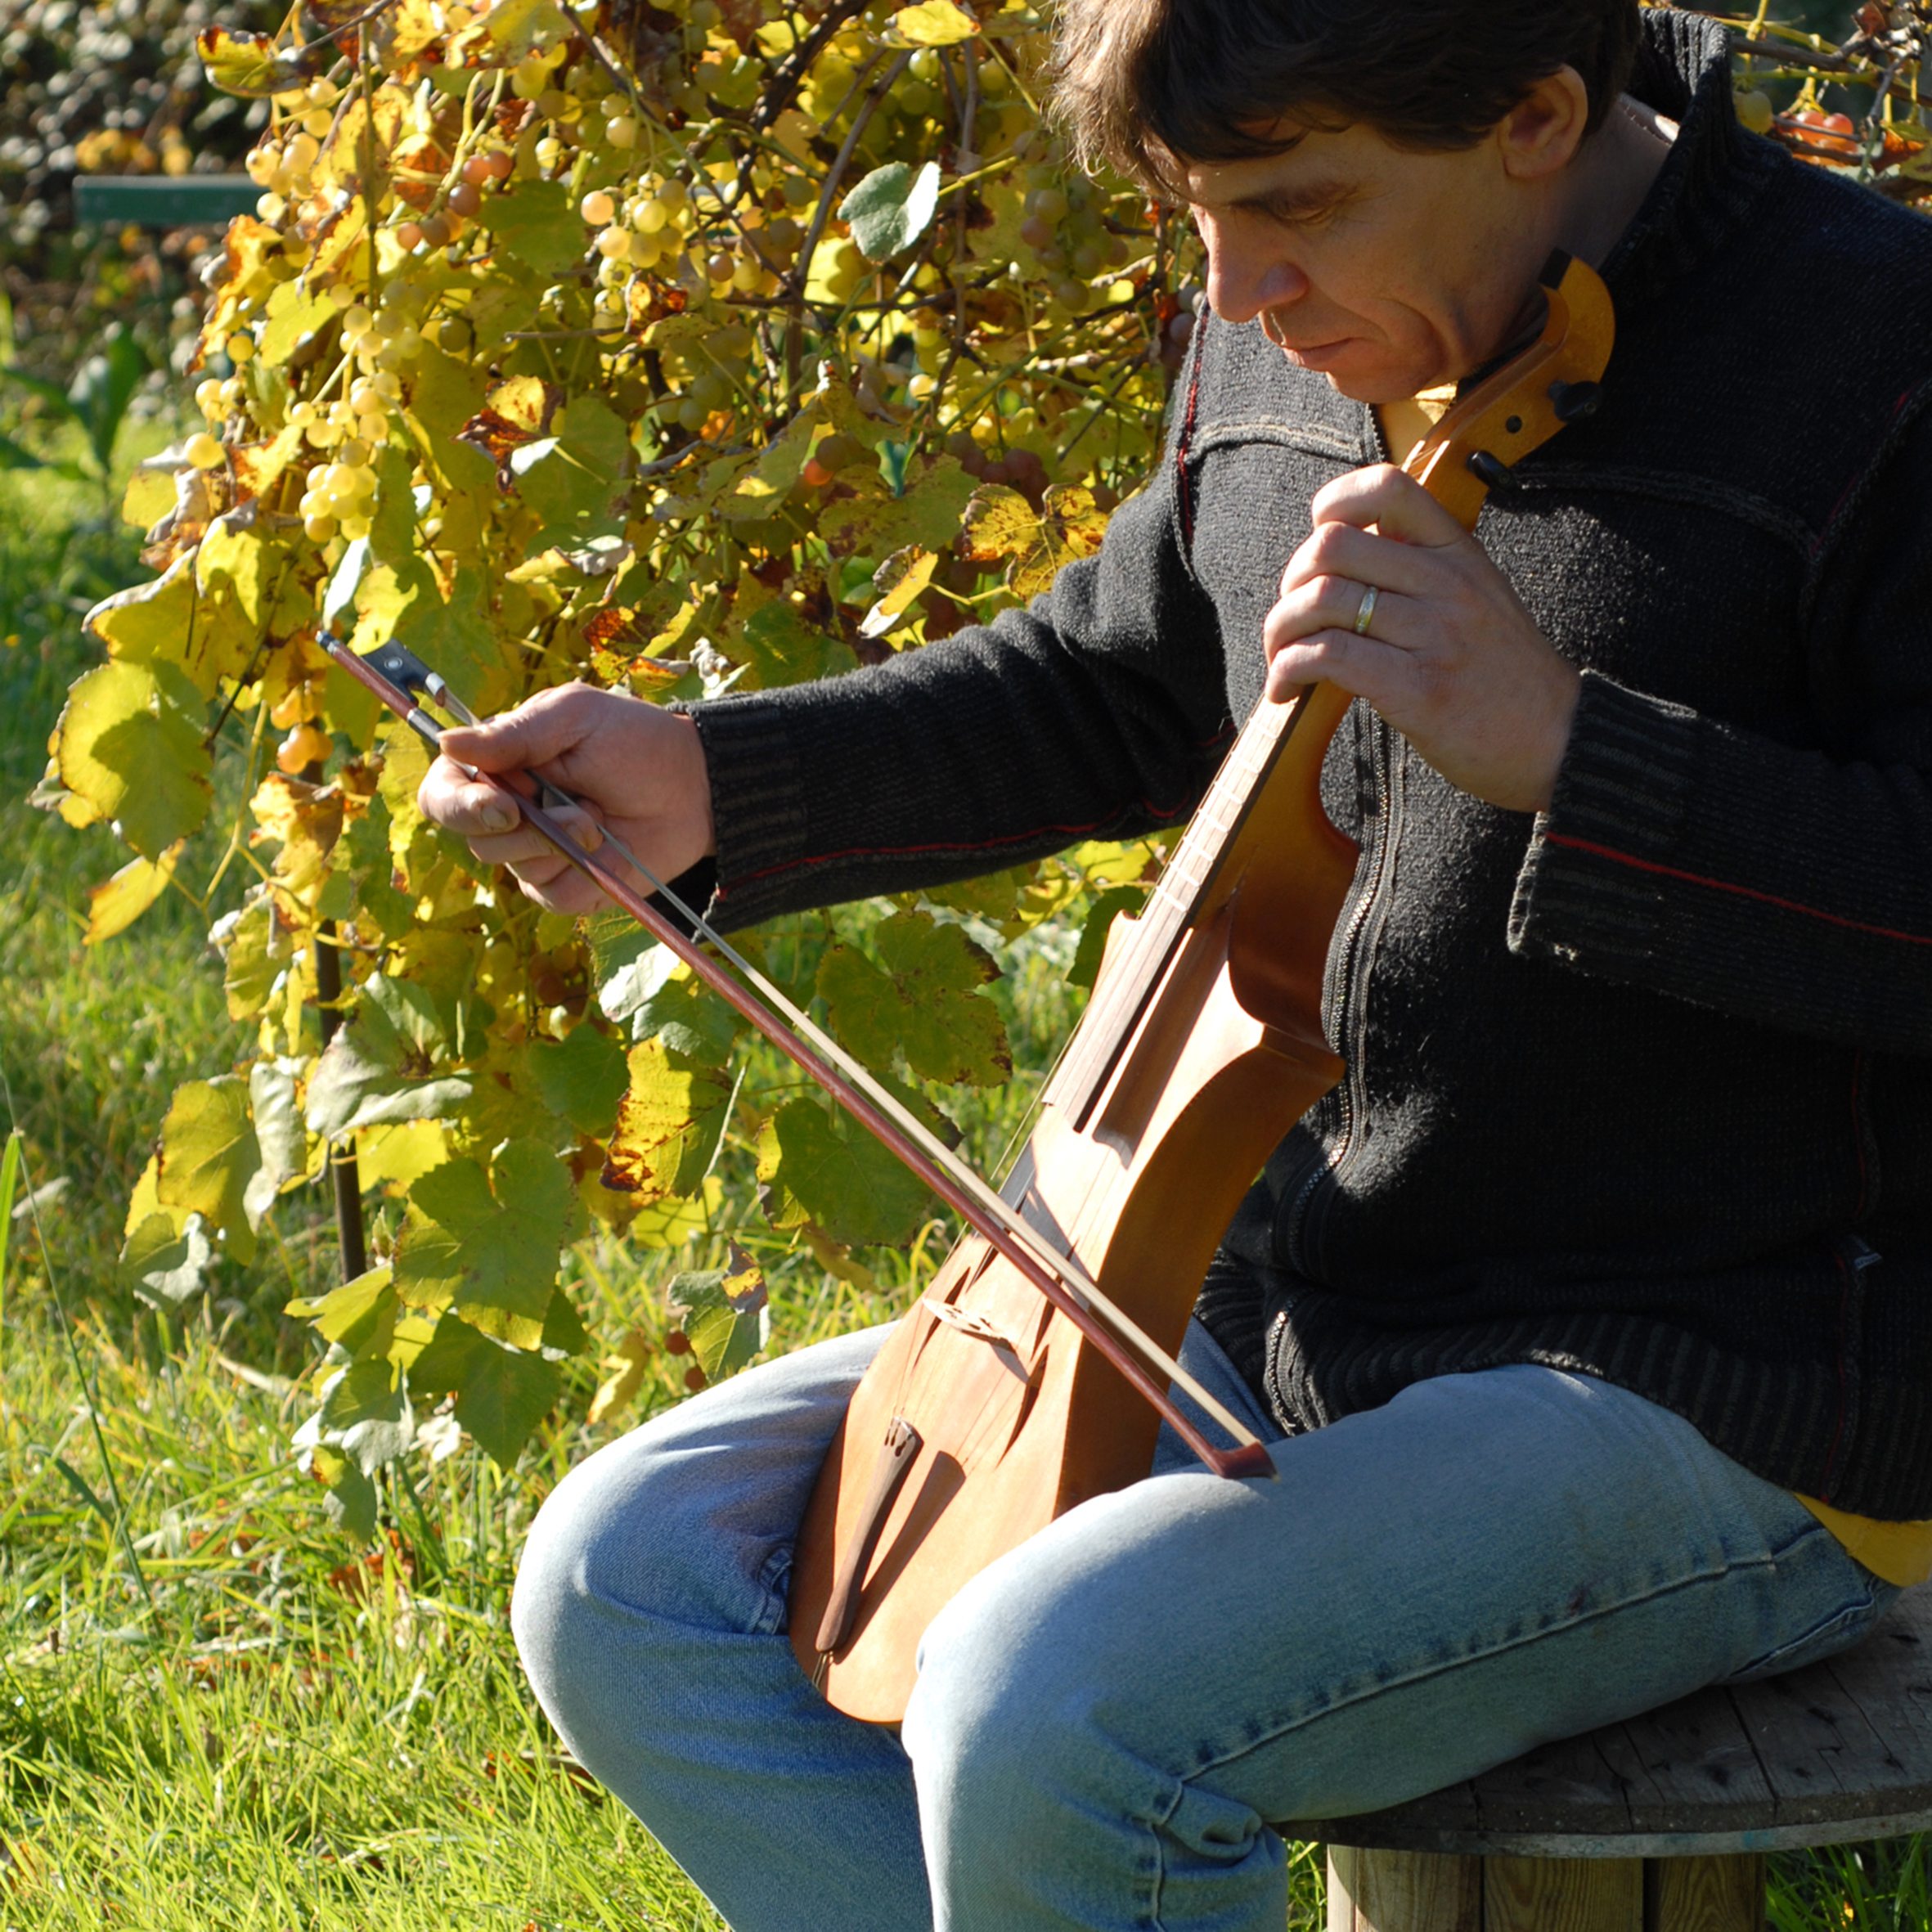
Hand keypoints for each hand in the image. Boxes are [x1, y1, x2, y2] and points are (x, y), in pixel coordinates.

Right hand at [417, 683, 715, 914]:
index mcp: (496, 764)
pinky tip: (608, 847)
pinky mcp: (565, 887)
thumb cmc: (633, 740)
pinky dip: (583, 873)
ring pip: (514, 868)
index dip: (459, 805)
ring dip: (562, 844)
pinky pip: (551, 896)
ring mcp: (534, 853)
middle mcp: (505, 812)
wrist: (693, 787)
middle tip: (578, 806)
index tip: (503, 805)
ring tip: (599, 817)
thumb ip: (514, 734)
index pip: (441, 795)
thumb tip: (446, 742)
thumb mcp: (575, 717)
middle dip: (526, 827)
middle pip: (475, 839)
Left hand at [1261, 464, 1580, 812]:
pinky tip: (1289, 689)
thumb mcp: (1478, 598)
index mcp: (1459, 552)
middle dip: (1290, 584)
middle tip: (1293, 621)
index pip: (1387, 487)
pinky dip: (1290, 670)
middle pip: (1331, 546)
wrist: (1559, 740)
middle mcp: (1447, 583)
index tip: (1318, 546)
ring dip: (1280, 633)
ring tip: (1283, 661)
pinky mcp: (1419, 688)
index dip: (1334, 505)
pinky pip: (1329, 656)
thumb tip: (1339, 559)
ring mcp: (1435, 634)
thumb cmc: (1505, 678)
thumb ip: (1420, 571)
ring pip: (1320, 601)